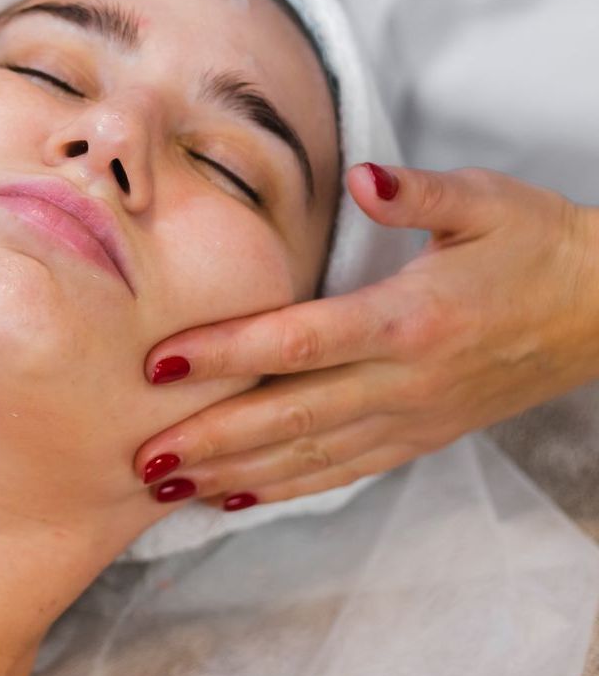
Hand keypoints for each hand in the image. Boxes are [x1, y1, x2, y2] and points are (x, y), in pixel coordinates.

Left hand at [135, 164, 598, 510]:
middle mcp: (406, 380)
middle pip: (290, 416)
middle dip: (210, 438)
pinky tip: (239, 496)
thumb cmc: (535, 243)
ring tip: (167, 487)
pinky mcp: (423, 435)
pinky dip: (287, 488)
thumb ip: (417, 192)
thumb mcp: (483, 200)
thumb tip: (363, 179)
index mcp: (410, 318)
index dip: (226, 354)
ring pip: (310, 456)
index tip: (160, 363)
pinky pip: (344, 470)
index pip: (299, 342)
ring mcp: (414, 417)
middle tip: (139, 456)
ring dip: (235, 473)